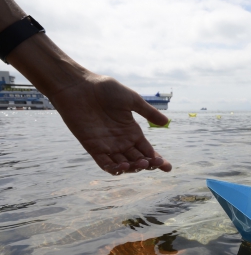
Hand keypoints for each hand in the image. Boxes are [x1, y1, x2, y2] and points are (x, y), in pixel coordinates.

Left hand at [49, 73, 171, 174]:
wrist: (79, 86)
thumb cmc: (105, 89)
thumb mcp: (132, 99)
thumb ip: (148, 112)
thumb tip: (166, 122)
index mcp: (132, 132)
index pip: (147, 151)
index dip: (157, 160)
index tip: (168, 167)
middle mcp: (121, 141)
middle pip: (138, 160)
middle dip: (148, 165)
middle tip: (154, 163)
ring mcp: (107, 145)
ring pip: (123, 164)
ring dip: (133, 168)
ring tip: (141, 164)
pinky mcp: (92, 147)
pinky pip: (104, 163)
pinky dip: (114, 168)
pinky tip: (123, 167)